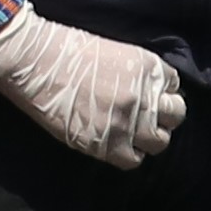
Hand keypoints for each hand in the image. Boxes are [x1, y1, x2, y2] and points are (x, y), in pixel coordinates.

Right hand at [0, 5, 187, 169]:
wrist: (35, 62)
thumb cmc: (67, 50)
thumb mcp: (114, 52)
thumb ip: (136, 75)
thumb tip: (146, 93)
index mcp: (148, 67)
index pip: (174, 87)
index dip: (160, 94)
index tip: (147, 97)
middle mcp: (145, 95)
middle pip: (175, 115)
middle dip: (162, 117)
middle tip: (143, 118)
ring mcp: (128, 121)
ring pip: (160, 142)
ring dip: (148, 138)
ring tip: (129, 133)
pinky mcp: (107, 143)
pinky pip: (133, 160)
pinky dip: (128, 155)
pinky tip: (114, 144)